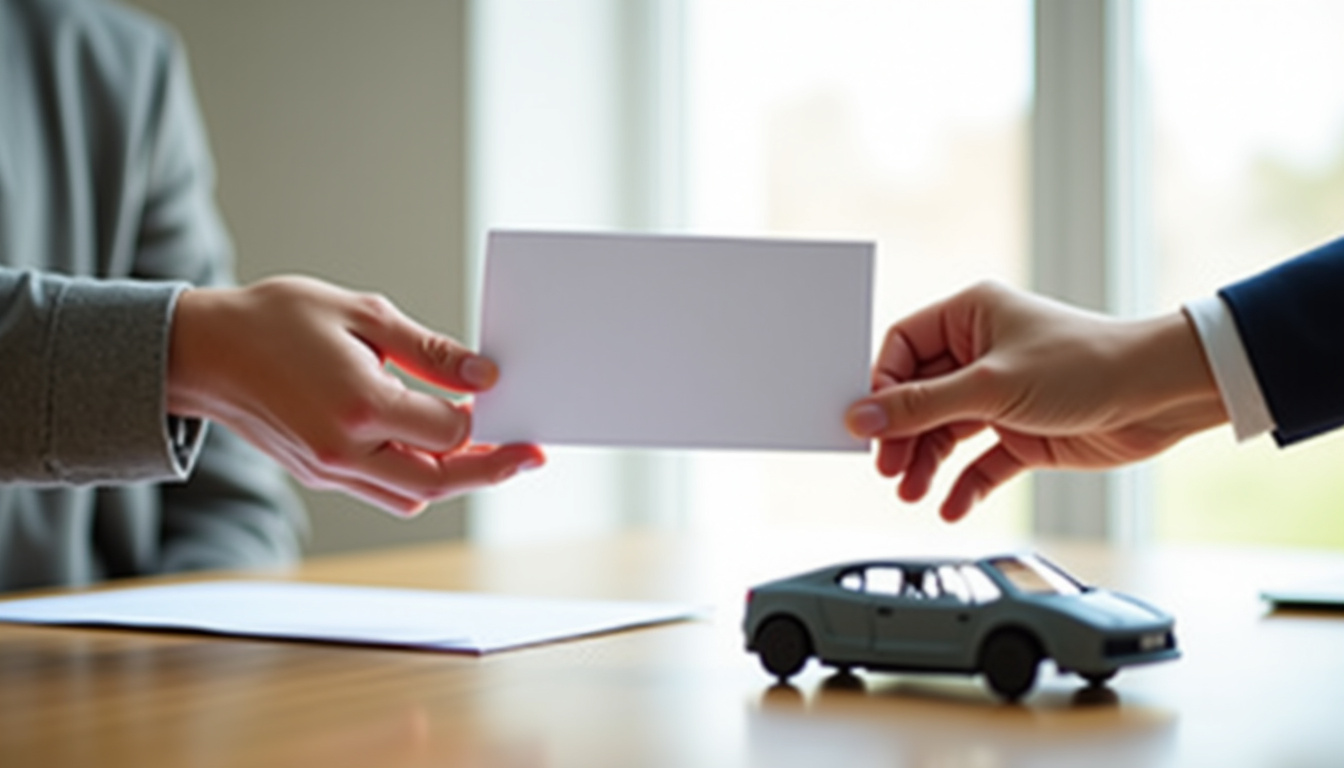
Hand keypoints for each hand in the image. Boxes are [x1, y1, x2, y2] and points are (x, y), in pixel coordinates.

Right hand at [167, 276, 543, 515]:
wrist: (203, 351)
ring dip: (454, 477)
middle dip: (491, 469)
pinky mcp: (321, 476)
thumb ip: (429, 350)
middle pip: (440, 481)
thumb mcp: (362, 314)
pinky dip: (417, 477)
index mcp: (360, 406)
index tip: (504, 397)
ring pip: (414, 495)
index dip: (485, 416)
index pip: (451, 430)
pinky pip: (384, 491)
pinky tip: (434, 448)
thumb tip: (485, 375)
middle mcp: (346, 450)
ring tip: (488, 450)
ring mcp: (330, 470)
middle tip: (529, 455)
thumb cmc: (277, 320)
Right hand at [844, 281, 1225, 520]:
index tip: (867, 424)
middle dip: (902, 434)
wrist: (1161, 397)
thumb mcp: (991, 386)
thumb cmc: (1087, 365)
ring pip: (945, 431)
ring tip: (911, 492)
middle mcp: (981, 352)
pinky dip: (963, 483)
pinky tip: (950, 505)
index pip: (901, 348)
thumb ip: (922, 406)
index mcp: (970, 316)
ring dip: (926, 463)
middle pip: (919, 395)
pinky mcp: (1023, 432)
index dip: (882, 387)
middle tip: (887, 467)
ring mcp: (1001, 394)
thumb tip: (861, 416)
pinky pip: (979, 461)